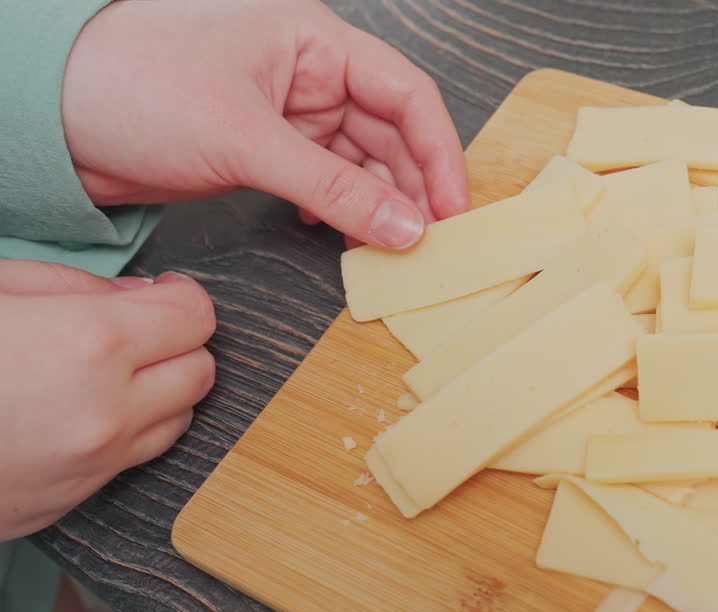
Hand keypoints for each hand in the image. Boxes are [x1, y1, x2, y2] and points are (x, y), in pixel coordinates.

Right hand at [0, 261, 215, 540]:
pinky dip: (125, 434)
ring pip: (179, 422)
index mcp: (91, 343)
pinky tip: (75, 412)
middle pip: (201, 372)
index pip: (197, 317)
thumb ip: (73, 286)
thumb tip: (137, 296)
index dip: (182, 297)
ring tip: (104, 372)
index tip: (162, 292)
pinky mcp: (69, 503)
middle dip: (177, 344)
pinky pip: (132, 462)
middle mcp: (106, 412)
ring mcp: (91, 467)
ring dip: (159, 393)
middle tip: (134, 329)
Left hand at [61, 0, 468, 249]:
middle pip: (391, 132)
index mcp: (313, 41)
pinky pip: (325, 183)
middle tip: (431, 243)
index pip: (406, 93)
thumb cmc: (131, 85)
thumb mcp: (246, 140)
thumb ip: (334, 190)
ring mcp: (288, 113)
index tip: (454, 209)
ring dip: (379, 207)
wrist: (49, 116)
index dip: (439, 152)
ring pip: (360, 164)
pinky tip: (342, 238)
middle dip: (414, 188)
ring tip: (392, 250)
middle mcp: (309, 73)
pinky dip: (341, 212)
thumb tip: (406, 227)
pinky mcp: (263, 149)